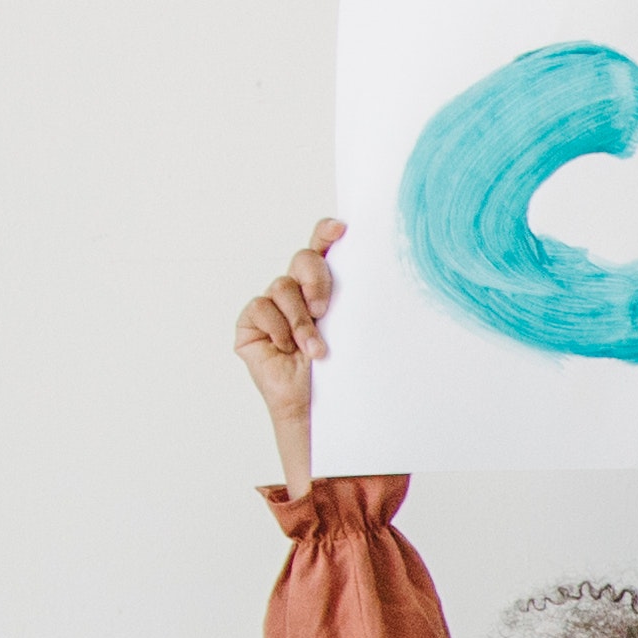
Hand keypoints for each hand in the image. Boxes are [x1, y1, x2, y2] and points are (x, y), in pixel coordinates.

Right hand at [232, 217, 338, 487]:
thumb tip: (386, 271)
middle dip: (315, 279)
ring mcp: (273, 306)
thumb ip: (358, 302)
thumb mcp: (354, 333)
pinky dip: (277, 328)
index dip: (327, 232)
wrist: (315, 409)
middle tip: (325, 309)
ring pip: (282, 286)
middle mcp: (298, 291)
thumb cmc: (340, 373)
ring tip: (314, 349)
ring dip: (300, 319)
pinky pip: (260, 308)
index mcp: (326, 288)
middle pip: (303, 259)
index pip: (324, 248)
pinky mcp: (251, 323)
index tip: (341, 228)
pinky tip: (286, 349)